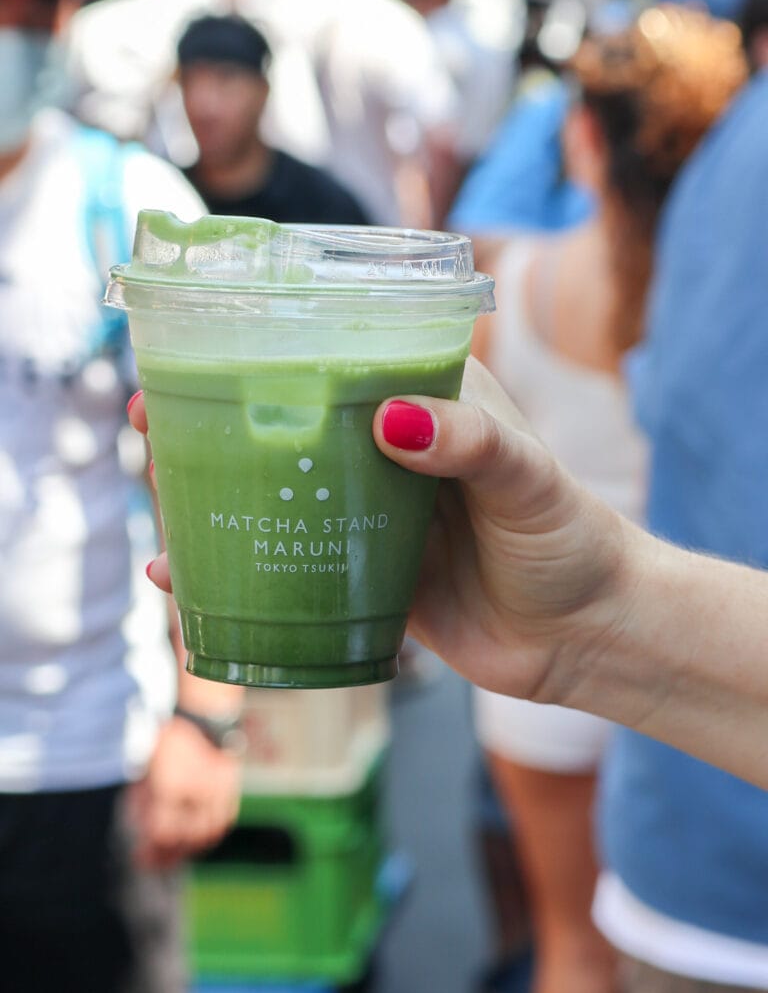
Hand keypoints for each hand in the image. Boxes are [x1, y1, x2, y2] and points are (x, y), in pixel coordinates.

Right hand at [126, 361, 637, 704]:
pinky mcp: (365, 577)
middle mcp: (389, 454)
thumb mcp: (528, 480)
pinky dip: (241, 572)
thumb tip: (389, 420)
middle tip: (150, 430)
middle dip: (215, 427)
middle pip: (287, 429)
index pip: (333, 360)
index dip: (265, 354)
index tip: (198, 354)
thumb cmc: (571, 542)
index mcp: (425, 403)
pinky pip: (292, 566)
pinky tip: (192, 590)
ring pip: (278, 498)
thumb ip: (468, 443)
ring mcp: (371, 517)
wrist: (587, 637)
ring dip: (216, 501)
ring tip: (159, 512)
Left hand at [127, 715, 240, 869]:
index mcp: (170, 786)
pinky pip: (222, 824)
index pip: (161, 833)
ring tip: (176, 855)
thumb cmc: (169, 743)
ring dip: (190, 850)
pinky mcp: (230, 790)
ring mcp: (216, 792)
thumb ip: (144, 802)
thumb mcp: (148, 769)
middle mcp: (195, 792)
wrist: (203, 718)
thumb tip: (140, 830)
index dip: (150, 852)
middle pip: (183, 839)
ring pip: (206, 836)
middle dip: (167, 857)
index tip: (140, 859)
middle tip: (155, 863)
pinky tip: (198, 840)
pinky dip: (211, 837)